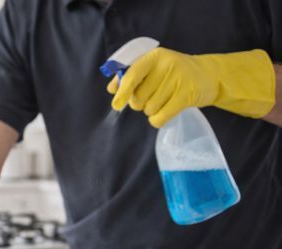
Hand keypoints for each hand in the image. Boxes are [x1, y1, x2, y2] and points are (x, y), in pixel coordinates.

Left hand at [107, 47, 275, 127]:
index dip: (122, 92)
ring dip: (152, 110)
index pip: (132, 75)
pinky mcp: (187, 96)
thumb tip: (112, 89)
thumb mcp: (154, 67)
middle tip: (152, 96)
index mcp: (154, 56)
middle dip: (140, 103)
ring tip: (164, 100)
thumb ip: (131, 75)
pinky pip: (161, 117)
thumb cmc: (173, 73)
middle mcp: (166, 66)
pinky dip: (158, 120)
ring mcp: (178, 80)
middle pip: (138, 98)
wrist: (209, 75)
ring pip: (149, 109)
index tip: (116, 104)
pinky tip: (164, 113)